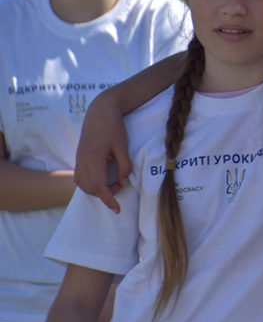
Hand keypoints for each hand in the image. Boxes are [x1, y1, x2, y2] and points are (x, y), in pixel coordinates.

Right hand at [74, 92, 131, 213]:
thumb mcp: (123, 147)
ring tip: (114, 181)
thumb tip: (123, 182)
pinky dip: (90, 183)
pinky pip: (80, 178)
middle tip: (121, 184)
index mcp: (93, 159)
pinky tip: (103, 178)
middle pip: (90, 189)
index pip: (98, 187)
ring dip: (97, 189)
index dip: (108, 200)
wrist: (100, 111)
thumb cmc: (114, 127)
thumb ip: (124, 167)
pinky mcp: (79, 158)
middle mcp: (82, 162)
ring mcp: (79, 160)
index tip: (117, 209)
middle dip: (105, 193)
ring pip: (83, 185)